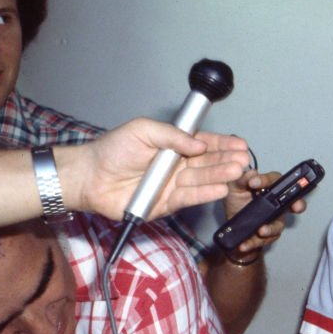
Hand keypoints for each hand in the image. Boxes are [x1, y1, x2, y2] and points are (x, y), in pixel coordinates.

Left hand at [64, 117, 249, 219]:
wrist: (90, 176)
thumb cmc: (112, 150)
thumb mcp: (143, 130)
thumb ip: (172, 135)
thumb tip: (199, 144)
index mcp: (174, 146)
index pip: (204, 144)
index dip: (223, 144)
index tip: (239, 144)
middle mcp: (178, 166)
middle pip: (208, 163)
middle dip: (227, 160)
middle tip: (243, 159)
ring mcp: (174, 185)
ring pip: (202, 180)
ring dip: (221, 176)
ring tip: (236, 171)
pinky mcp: (167, 204)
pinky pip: (189, 198)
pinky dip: (205, 194)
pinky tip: (219, 188)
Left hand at [220, 169, 307, 258]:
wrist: (231, 229)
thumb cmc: (236, 204)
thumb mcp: (234, 189)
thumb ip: (241, 180)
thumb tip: (251, 173)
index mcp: (269, 188)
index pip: (275, 179)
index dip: (267, 180)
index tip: (254, 183)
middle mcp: (277, 203)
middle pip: (294, 201)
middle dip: (298, 204)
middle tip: (295, 207)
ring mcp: (275, 220)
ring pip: (279, 225)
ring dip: (271, 228)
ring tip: (260, 231)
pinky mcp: (270, 235)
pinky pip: (266, 240)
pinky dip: (255, 242)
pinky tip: (244, 244)